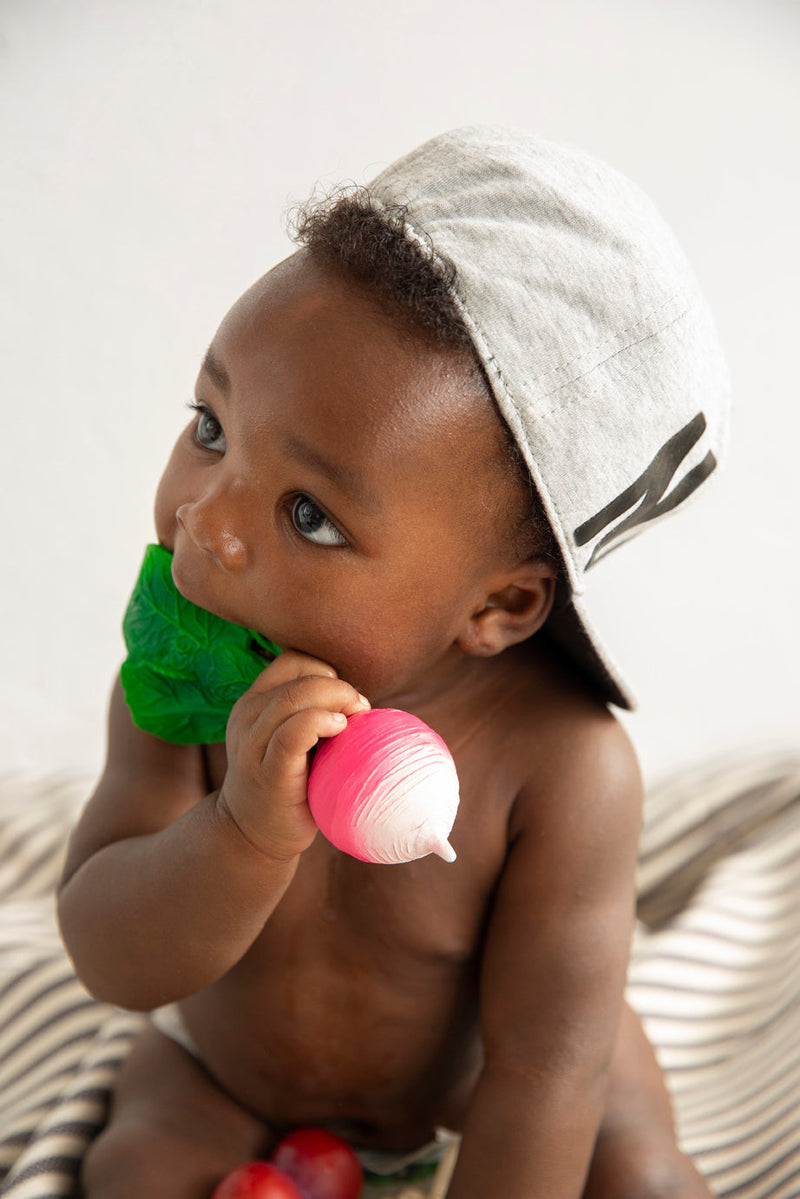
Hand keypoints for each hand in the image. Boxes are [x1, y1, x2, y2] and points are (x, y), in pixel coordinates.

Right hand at [217, 651, 369, 861]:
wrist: (251, 835)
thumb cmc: (287, 782)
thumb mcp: (290, 737)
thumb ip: (310, 712)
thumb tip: (360, 699)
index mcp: (254, 702)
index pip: (293, 661)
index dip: (326, 670)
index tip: (345, 698)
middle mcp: (247, 716)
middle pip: (300, 678)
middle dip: (340, 688)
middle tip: (361, 710)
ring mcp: (252, 744)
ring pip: (294, 699)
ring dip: (336, 701)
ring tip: (352, 721)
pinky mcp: (268, 772)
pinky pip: (292, 734)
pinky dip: (320, 722)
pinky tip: (339, 730)